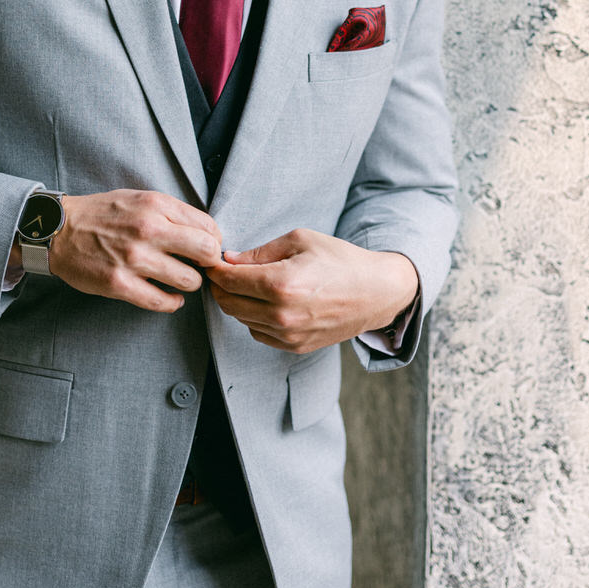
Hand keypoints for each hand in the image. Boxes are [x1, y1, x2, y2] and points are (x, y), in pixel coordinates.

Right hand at [46, 190, 221, 312]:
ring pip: (189, 281)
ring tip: (180, 279)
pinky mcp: (120, 284)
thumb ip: (171, 212)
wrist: (59, 230)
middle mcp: (148, 230)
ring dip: (189, 283)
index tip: (207, 248)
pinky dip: (172, 303)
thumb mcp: (139, 198)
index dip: (213, 241)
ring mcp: (134, 259)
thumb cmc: (102, 214)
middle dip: (209, 263)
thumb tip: (205, 232)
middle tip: (200, 266)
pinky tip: (169, 296)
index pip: (208, 227)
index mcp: (156, 205)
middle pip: (206, 252)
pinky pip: (163, 302)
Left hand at [205, 229, 418, 352]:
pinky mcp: (295, 347)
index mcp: (281, 284)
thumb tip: (229, 260)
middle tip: (225, 271)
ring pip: (241, 319)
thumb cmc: (340, 260)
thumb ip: (259, 252)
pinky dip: (254, 318)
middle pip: (228, 303)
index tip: (212, 261)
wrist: (376, 292)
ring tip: (250, 284)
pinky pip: (258, 333)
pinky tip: (267, 302)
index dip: (214, 269)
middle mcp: (282, 314)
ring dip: (237, 301)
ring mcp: (288, 335)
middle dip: (221, 286)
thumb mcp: (300, 240)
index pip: (228, 280)